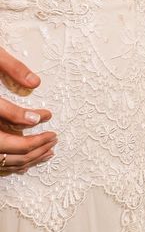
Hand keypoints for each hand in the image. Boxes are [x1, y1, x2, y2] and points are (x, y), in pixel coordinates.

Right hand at [0, 47, 56, 174]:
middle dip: (34, 145)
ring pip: (2, 159)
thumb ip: (9, 66)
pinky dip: (12, 165)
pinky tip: (27, 162)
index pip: (1, 113)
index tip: (46, 115)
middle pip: (5, 145)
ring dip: (28, 158)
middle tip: (53, 137)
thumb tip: (35, 83)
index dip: (24, 117)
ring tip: (49, 149)